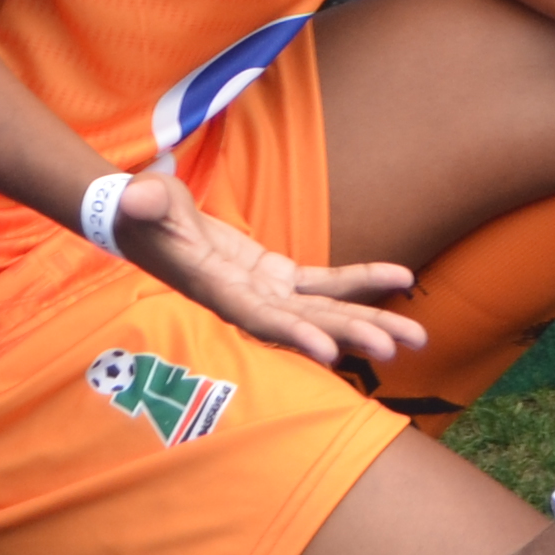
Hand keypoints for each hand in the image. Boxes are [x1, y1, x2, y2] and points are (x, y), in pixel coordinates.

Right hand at [105, 166, 427, 363]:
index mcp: (218, 291)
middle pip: (306, 324)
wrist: (146, 223)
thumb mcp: (143, 202)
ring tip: (417, 337)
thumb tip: (137, 200)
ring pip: (325, 311)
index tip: (330, 354)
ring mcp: (266, 292)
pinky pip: (326, 283)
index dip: (295, 335)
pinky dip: (362, 280)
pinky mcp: (277, 277)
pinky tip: (402, 279)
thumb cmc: (141, 212)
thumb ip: (146, 204)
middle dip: (351, 334)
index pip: (260, 319)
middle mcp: (248, 301)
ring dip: (369, 321)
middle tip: (398, 348)